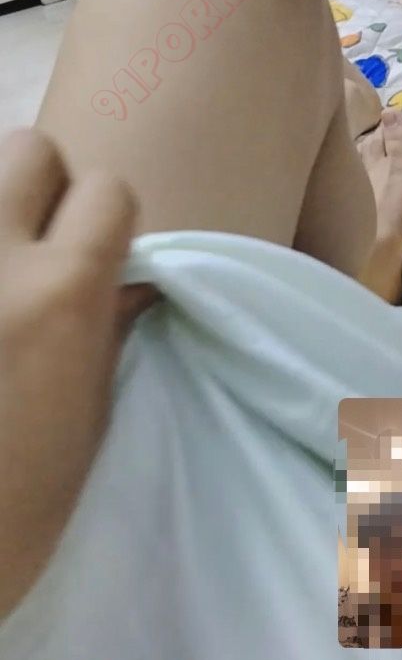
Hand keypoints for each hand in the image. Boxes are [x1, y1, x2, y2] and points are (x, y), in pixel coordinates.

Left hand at [0, 130, 154, 619]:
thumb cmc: (16, 510)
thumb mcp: (88, 420)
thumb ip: (105, 327)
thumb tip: (126, 277)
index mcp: (62, 295)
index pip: (110, 189)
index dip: (113, 224)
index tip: (104, 259)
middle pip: (29, 149)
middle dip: (47, 191)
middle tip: (39, 253)